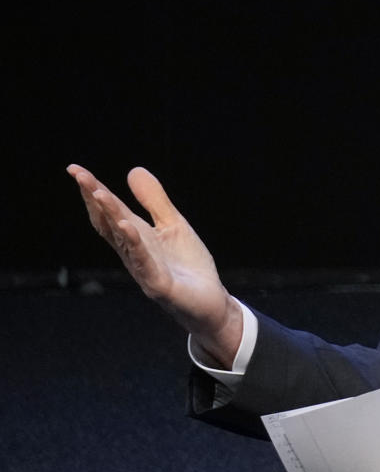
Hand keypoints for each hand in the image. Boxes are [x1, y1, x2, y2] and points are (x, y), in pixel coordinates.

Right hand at [66, 164, 241, 365]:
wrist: (210, 302)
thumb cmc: (188, 266)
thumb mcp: (173, 225)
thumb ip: (154, 201)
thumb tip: (133, 169)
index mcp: (136, 237)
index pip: (110, 211)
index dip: (93, 191)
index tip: (76, 169)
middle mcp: (134, 252)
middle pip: (110, 222)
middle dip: (95, 198)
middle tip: (79, 175)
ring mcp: (144, 269)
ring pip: (123, 240)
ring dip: (110, 216)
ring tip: (99, 193)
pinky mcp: (160, 284)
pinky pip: (144, 263)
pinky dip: (135, 245)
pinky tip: (127, 227)